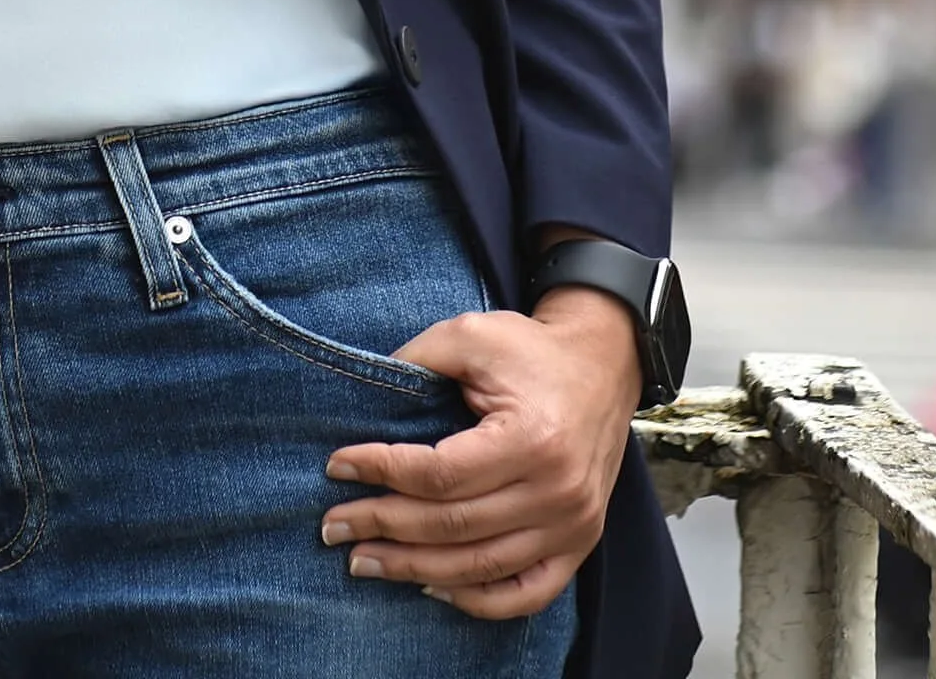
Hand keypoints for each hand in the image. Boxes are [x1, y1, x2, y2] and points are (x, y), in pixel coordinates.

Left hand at [321, 289, 638, 617]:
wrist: (603, 365)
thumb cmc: (531, 350)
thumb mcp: (472, 334)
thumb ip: (418, 359)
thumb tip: (364, 396)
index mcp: (532, 438)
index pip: (441, 474)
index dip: (382, 471)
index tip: (337, 465)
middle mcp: (557, 491)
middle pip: (453, 526)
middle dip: (383, 526)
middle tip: (333, 525)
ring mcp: (572, 525)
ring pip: (479, 566)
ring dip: (414, 568)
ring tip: (363, 560)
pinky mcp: (578, 544)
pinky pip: (525, 593)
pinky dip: (476, 600)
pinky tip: (431, 586)